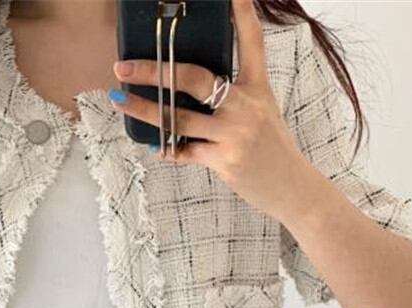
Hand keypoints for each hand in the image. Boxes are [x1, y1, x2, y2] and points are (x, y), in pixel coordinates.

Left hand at [110, 0, 311, 222]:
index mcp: (257, 87)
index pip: (251, 42)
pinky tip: (151, 143)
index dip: (242, 14)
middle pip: (195, 78)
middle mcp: (245, 105)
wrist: (292, 187)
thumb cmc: (271, 150)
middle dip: (156, 70)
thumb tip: (188, 90)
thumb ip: (232, 98)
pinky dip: (165, 147)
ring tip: (119, 99)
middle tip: (125, 66)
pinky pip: (184, 151)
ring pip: (178, 118)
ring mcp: (234, 133)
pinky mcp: (225, 160)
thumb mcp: (261, 112)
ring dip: (145, 109)